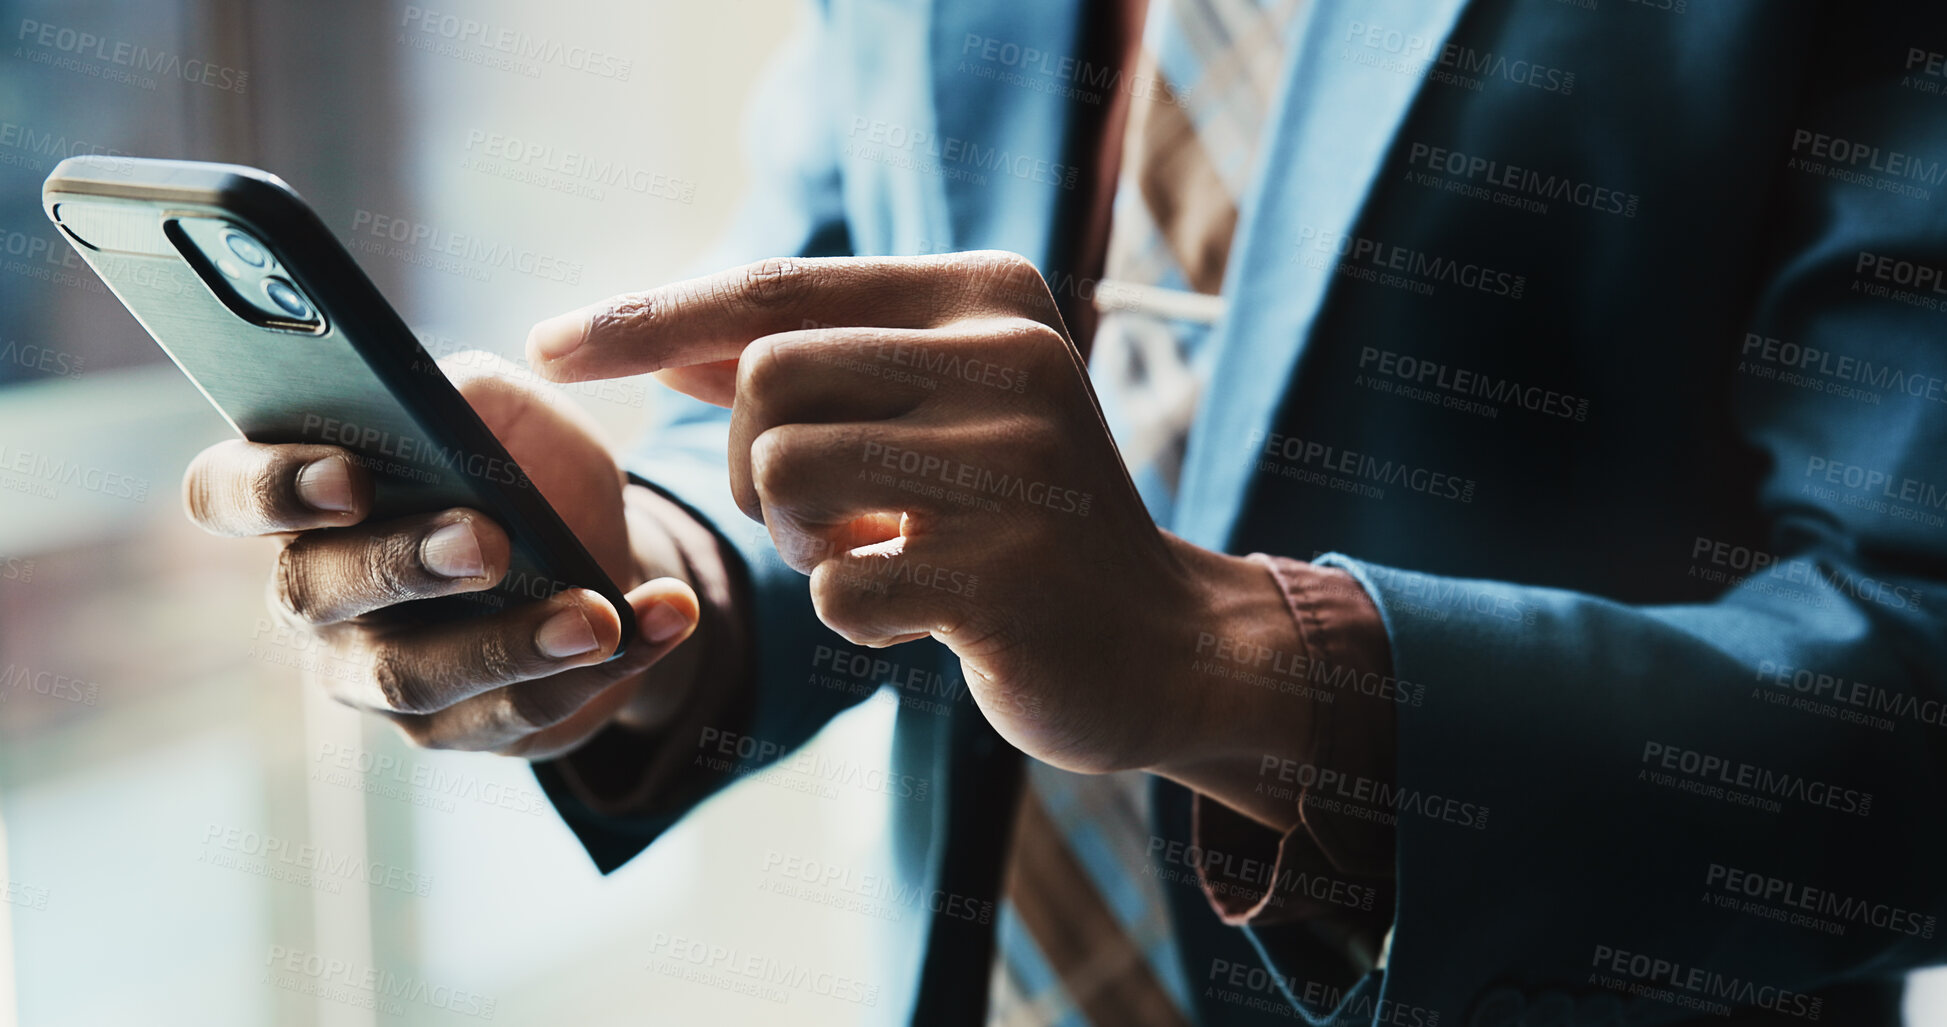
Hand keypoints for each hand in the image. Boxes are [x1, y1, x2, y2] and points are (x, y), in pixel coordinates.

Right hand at [184, 358, 702, 758]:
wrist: (597, 546)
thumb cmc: (522, 465)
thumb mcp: (505, 409)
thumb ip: (464, 393)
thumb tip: (441, 399)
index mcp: (304, 494)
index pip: (222, 492)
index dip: (268, 490)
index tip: (350, 477)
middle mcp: (318, 592)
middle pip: (316, 593)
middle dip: (403, 566)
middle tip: (489, 543)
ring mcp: (376, 673)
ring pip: (415, 678)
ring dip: (513, 643)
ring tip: (598, 616)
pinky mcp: (460, 728)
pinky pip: (518, 713)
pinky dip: (606, 665)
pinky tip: (663, 620)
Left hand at [526, 252, 1307, 802]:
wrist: (1157, 643)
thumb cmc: (1017, 521)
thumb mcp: (930, 414)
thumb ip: (815, 366)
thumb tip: (661, 339)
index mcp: (990, 294)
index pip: (777, 288)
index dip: (648, 317)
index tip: (549, 347)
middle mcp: (1012, 356)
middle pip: (764, 376)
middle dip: (752, 460)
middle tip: (821, 513)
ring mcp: (1017, 466)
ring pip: (785, 470)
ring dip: (797, 537)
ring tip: (877, 553)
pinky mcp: (1009, 575)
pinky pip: (834, 589)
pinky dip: (851, 612)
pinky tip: (923, 610)